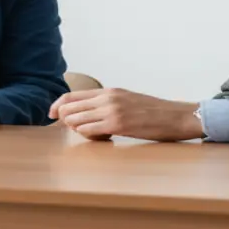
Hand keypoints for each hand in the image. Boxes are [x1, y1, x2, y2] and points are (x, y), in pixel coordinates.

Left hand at [49, 88, 203, 141]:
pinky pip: (89, 130)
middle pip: (69, 107)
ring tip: (91, 133)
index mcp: (108, 90)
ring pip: (76, 119)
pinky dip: (87, 135)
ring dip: (77, 129)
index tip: (51, 114)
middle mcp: (107, 97)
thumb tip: (88, 113)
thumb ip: (107, 104)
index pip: (72, 95)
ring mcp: (112, 110)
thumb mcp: (127, 100)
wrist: (176, 116)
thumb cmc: (154, 112)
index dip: (57, 105)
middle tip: (68, 128)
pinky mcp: (118, 124)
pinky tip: (100, 138)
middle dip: (63, 119)